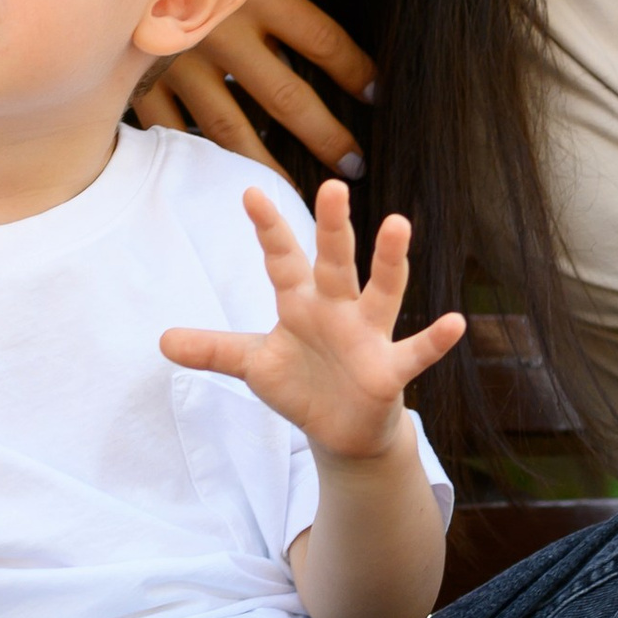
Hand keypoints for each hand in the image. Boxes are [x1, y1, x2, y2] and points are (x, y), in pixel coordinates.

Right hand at [131, 0, 375, 177]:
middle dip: (326, 136)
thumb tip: (316, 26)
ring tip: (297, 191)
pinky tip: (222, 179)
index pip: (321, 39)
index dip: (356, 70)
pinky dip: (201, 158)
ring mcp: (180, 62)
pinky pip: (177, 132)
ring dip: (270, 164)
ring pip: (234, 131)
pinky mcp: (141, 82)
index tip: (376, 94)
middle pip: (287, 98)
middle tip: (355, 165)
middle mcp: (223, 31)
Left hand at [160, 181, 464, 460]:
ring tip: (398, 224)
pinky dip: (435, 340)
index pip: (282, 260)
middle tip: (333, 187)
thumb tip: (162, 340)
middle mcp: (337, 309)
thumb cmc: (302, 384)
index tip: (250, 193)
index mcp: (302, 303)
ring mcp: (367, 336)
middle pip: (334, 263)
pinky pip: (415, 352)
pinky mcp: (390, 371)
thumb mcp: (254, 366)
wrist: (341, 430)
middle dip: (332, 228)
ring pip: (381, 292)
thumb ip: (214, 350)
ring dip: (389, 261)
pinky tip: (455, 323)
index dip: (268, 230)